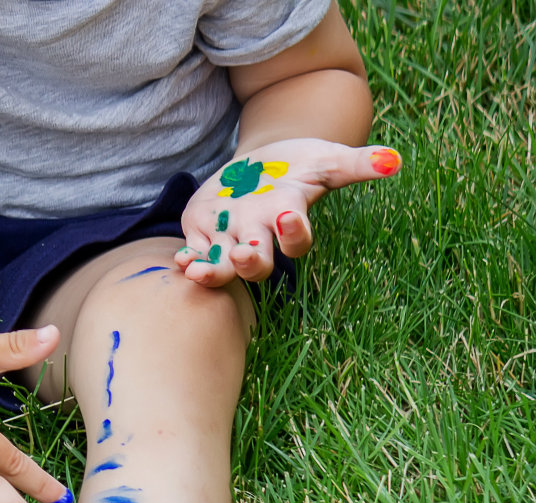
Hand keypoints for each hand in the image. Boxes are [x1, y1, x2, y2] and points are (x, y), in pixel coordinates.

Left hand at [176, 139, 401, 286]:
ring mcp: (230, 237)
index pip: (297, 241)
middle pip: (257, 263)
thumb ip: (356, 163)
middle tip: (241, 253)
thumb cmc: (299, 164)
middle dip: (249, 262)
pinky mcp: (203, 232)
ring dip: (213, 271)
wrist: (262, 162)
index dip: (293, 234)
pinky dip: (189, 260)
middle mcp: (260, 237)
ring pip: (223, 266)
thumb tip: (394, 160)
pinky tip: (181, 260)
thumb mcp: (325, 158)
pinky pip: (196, 254)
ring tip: (198, 270)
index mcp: (289, 221)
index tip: (288, 218)